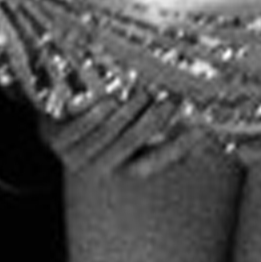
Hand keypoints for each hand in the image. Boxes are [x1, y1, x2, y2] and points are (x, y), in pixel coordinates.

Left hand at [42, 89, 199, 175]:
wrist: (54, 107)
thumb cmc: (105, 117)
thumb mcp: (137, 125)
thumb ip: (168, 129)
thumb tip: (207, 126)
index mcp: (123, 166)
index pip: (154, 164)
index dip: (176, 149)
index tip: (197, 129)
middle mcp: (99, 167)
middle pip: (130, 146)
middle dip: (152, 123)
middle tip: (170, 99)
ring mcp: (74, 156)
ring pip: (104, 139)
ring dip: (125, 117)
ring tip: (142, 94)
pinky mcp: (52, 140)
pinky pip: (74, 134)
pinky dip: (91, 120)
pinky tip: (107, 103)